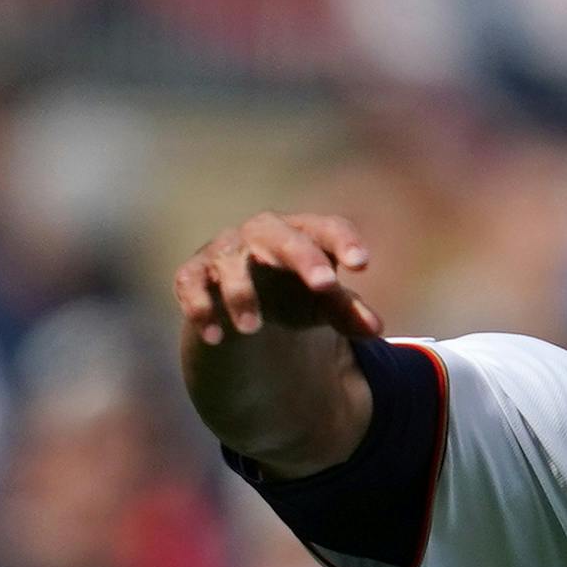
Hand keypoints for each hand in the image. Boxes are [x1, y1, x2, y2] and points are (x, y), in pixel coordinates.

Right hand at [173, 212, 380, 344]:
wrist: (246, 305)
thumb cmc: (295, 295)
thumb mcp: (324, 306)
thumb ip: (348, 314)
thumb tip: (376, 331)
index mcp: (303, 234)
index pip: (328, 229)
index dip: (345, 242)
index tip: (362, 265)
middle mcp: (263, 234)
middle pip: (281, 235)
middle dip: (303, 256)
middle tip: (325, 285)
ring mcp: (225, 252)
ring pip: (230, 261)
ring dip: (241, 293)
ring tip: (253, 329)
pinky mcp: (194, 274)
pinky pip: (190, 283)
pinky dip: (199, 308)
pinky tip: (216, 337)